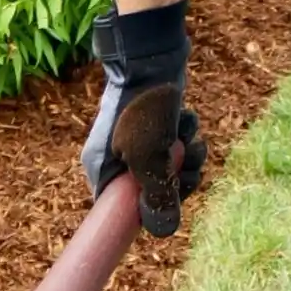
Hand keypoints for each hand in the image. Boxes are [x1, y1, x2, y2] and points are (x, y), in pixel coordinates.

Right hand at [81, 0, 207, 238]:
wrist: (151, 57)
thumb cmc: (144, 109)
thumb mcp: (151, 157)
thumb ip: (157, 195)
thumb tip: (164, 232)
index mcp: (101, 170)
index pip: (122, 208)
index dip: (149, 210)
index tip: (171, 199)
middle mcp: (115, 158)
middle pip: (152, 189)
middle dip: (177, 177)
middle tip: (188, 163)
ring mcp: (134, 141)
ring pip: (168, 165)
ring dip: (186, 155)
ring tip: (188, 135)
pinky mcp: (153, 125)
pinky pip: (172, 144)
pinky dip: (183, 136)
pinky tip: (185, 120)